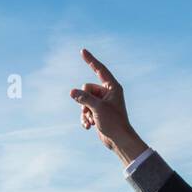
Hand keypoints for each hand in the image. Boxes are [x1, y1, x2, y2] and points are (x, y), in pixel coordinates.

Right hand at [70, 49, 148, 167]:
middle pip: (87, 88)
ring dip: (84, 112)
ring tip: (91, 121)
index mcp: (112, 88)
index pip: (100, 70)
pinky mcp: (98, 112)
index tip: (82, 51)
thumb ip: (84, 98)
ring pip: (84, 100)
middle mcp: (108, 93)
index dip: (91, 60)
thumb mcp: (97, 108)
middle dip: (84, 101)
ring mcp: (102, 103)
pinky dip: (85, 118)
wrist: (119, 140)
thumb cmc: (114, 123)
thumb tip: (72, 92)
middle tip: (90, 111)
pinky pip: (85, 110)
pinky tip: (88, 127)